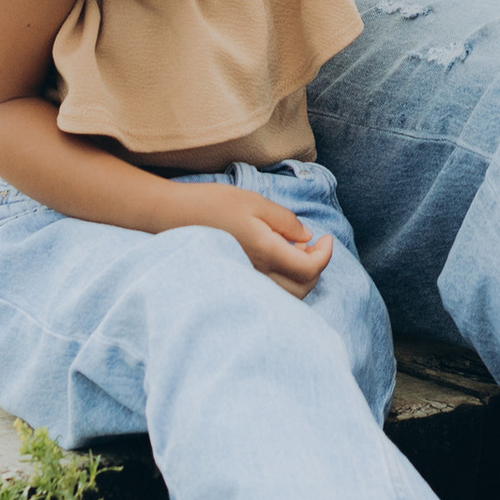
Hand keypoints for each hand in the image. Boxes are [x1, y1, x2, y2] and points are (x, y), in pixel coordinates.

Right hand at [163, 186, 334, 296]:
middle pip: (303, 288)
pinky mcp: (237, 283)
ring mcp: (246, 282)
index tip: (326, 237)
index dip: (325, 255)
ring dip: (302, 277)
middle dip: (317, 267)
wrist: (173, 217)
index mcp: (266, 253)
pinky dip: (284, 282)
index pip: (309, 269)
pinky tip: (278, 259)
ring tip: (298, 250)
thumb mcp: (255, 202)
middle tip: (316, 243)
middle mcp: (258, 275)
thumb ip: (284, 221)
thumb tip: (306, 237)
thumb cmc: (213, 204)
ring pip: (287, 296)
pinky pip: (270, 294)